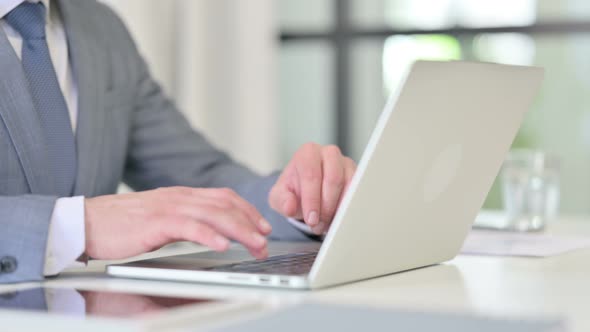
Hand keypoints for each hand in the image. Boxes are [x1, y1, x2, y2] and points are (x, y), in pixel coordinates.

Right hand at [84, 187, 271, 259]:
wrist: (87, 222)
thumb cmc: (122, 223)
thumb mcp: (160, 217)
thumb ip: (184, 219)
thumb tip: (209, 232)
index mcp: (182, 195)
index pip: (224, 197)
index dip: (247, 210)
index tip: (263, 225)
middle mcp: (179, 197)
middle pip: (225, 205)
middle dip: (250, 223)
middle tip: (265, 241)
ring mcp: (168, 208)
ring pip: (214, 214)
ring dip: (239, 230)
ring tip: (255, 244)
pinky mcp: (155, 223)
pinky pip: (188, 227)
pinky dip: (209, 235)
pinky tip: (222, 245)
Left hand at [269, 143, 356, 234]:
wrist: (306, 192)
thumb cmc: (294, 191)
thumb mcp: (279, 197)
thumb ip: (282, 201)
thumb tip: (290, 207)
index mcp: (308, 153)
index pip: (311, 174)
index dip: (312, 199)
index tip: (311, 219)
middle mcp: (328, 154)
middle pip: (333, 178)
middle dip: (326, 206)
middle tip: (319, 224)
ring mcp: (345, 163)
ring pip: (349, 184)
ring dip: (339, 209)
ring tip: (327, 224)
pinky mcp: (357, 175)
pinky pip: (359, 191)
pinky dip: (349, 208)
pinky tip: (339, 219)